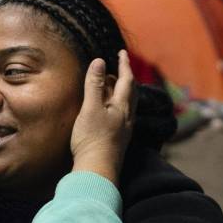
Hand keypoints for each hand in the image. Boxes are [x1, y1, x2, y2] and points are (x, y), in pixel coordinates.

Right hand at [70, 50, 136, 184]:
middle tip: (120, 67)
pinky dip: (117, 106)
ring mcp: (124, 130)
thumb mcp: (90, 108)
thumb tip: (99, 61)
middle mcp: (127, 117)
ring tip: (114, 87)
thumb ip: (94, 85)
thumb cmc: (93, 138)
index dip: (124, 64)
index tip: (122, 52)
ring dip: (123, 93)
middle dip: (126, 78)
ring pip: (128, 105)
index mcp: (122, 107)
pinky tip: (111, 112)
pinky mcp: (118, 140)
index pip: (126, 80)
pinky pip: (122, 116)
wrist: (97, 170)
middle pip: (131, 93)